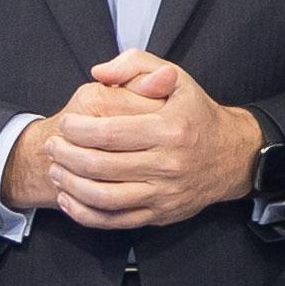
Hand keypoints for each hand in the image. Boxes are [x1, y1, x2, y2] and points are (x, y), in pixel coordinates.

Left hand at [40, 54, 258, 229]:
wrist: (232, 156)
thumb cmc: (196, 113)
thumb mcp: (176, 77)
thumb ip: (136, 65)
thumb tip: (99, 72)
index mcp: (169, 129)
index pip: (109, 133)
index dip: (78, 130)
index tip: (65, 124)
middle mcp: (168, 164)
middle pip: (101, 167)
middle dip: (67, 156)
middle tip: (52, 146)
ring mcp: (164, 194)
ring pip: (105, 198)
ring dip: (71, 186)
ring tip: (56, 170)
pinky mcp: (161, 214)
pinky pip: (116, 220)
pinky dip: (86, 214)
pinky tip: (69, 199)